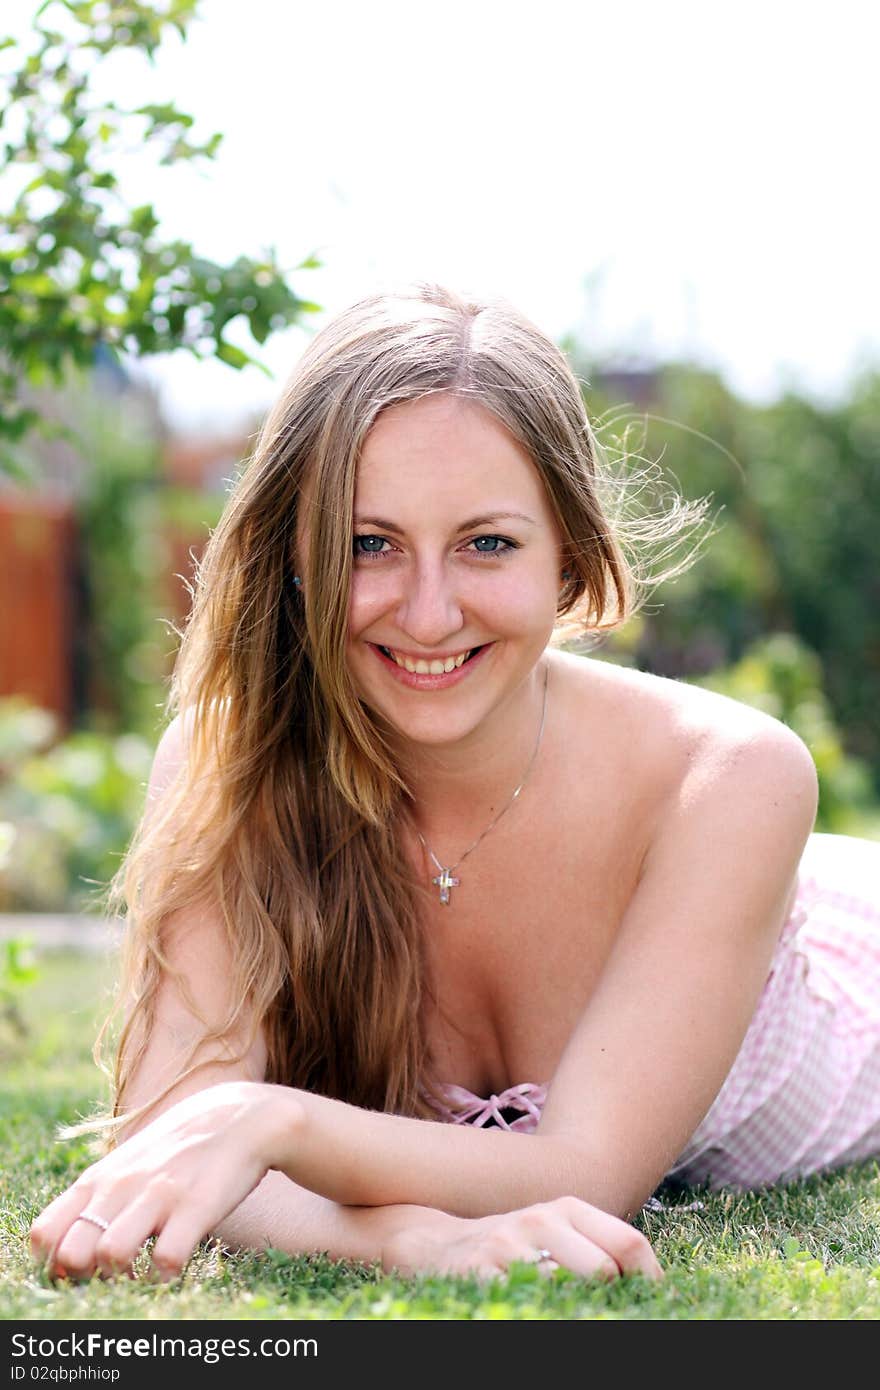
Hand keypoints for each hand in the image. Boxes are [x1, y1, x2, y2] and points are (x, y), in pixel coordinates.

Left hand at [30, 1081, 298, 1281]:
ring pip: (112, 1255)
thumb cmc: (176, 1150)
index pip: (45, 1232)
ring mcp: (158, 1195)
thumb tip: (66, 1250)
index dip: (50, 1264)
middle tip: (107, 1277)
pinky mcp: (195, 1206)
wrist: (239, 1117)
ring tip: (139, 1274)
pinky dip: (164, 1275)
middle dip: (84, 1278)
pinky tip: (172, 1267)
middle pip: (72, 1252)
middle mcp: (121, 1186)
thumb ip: (96, 1199)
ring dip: (122, 1278)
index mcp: (99, 1179)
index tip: (75, 1272)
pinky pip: (167, 1259)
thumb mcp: (127, 1164)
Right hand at [384, 1195, 663, 1283]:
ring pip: (569, 1288)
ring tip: (568, 1308)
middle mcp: (540, 1219)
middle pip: (604, 1270)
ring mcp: (509, 1245)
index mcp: (568, 1208)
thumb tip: (653, 1283)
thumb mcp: (557, 1232)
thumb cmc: (513, 1246)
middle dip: (609, 1297)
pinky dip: (540, 1309)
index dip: (650, 1279)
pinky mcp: (481, 1272)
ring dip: (576, 1307)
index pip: (629, 1243)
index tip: (652, 1302)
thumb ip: (600, 1247)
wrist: (436, 1246)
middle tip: (600, 1308)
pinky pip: (529, 1301)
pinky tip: (536, 1307)